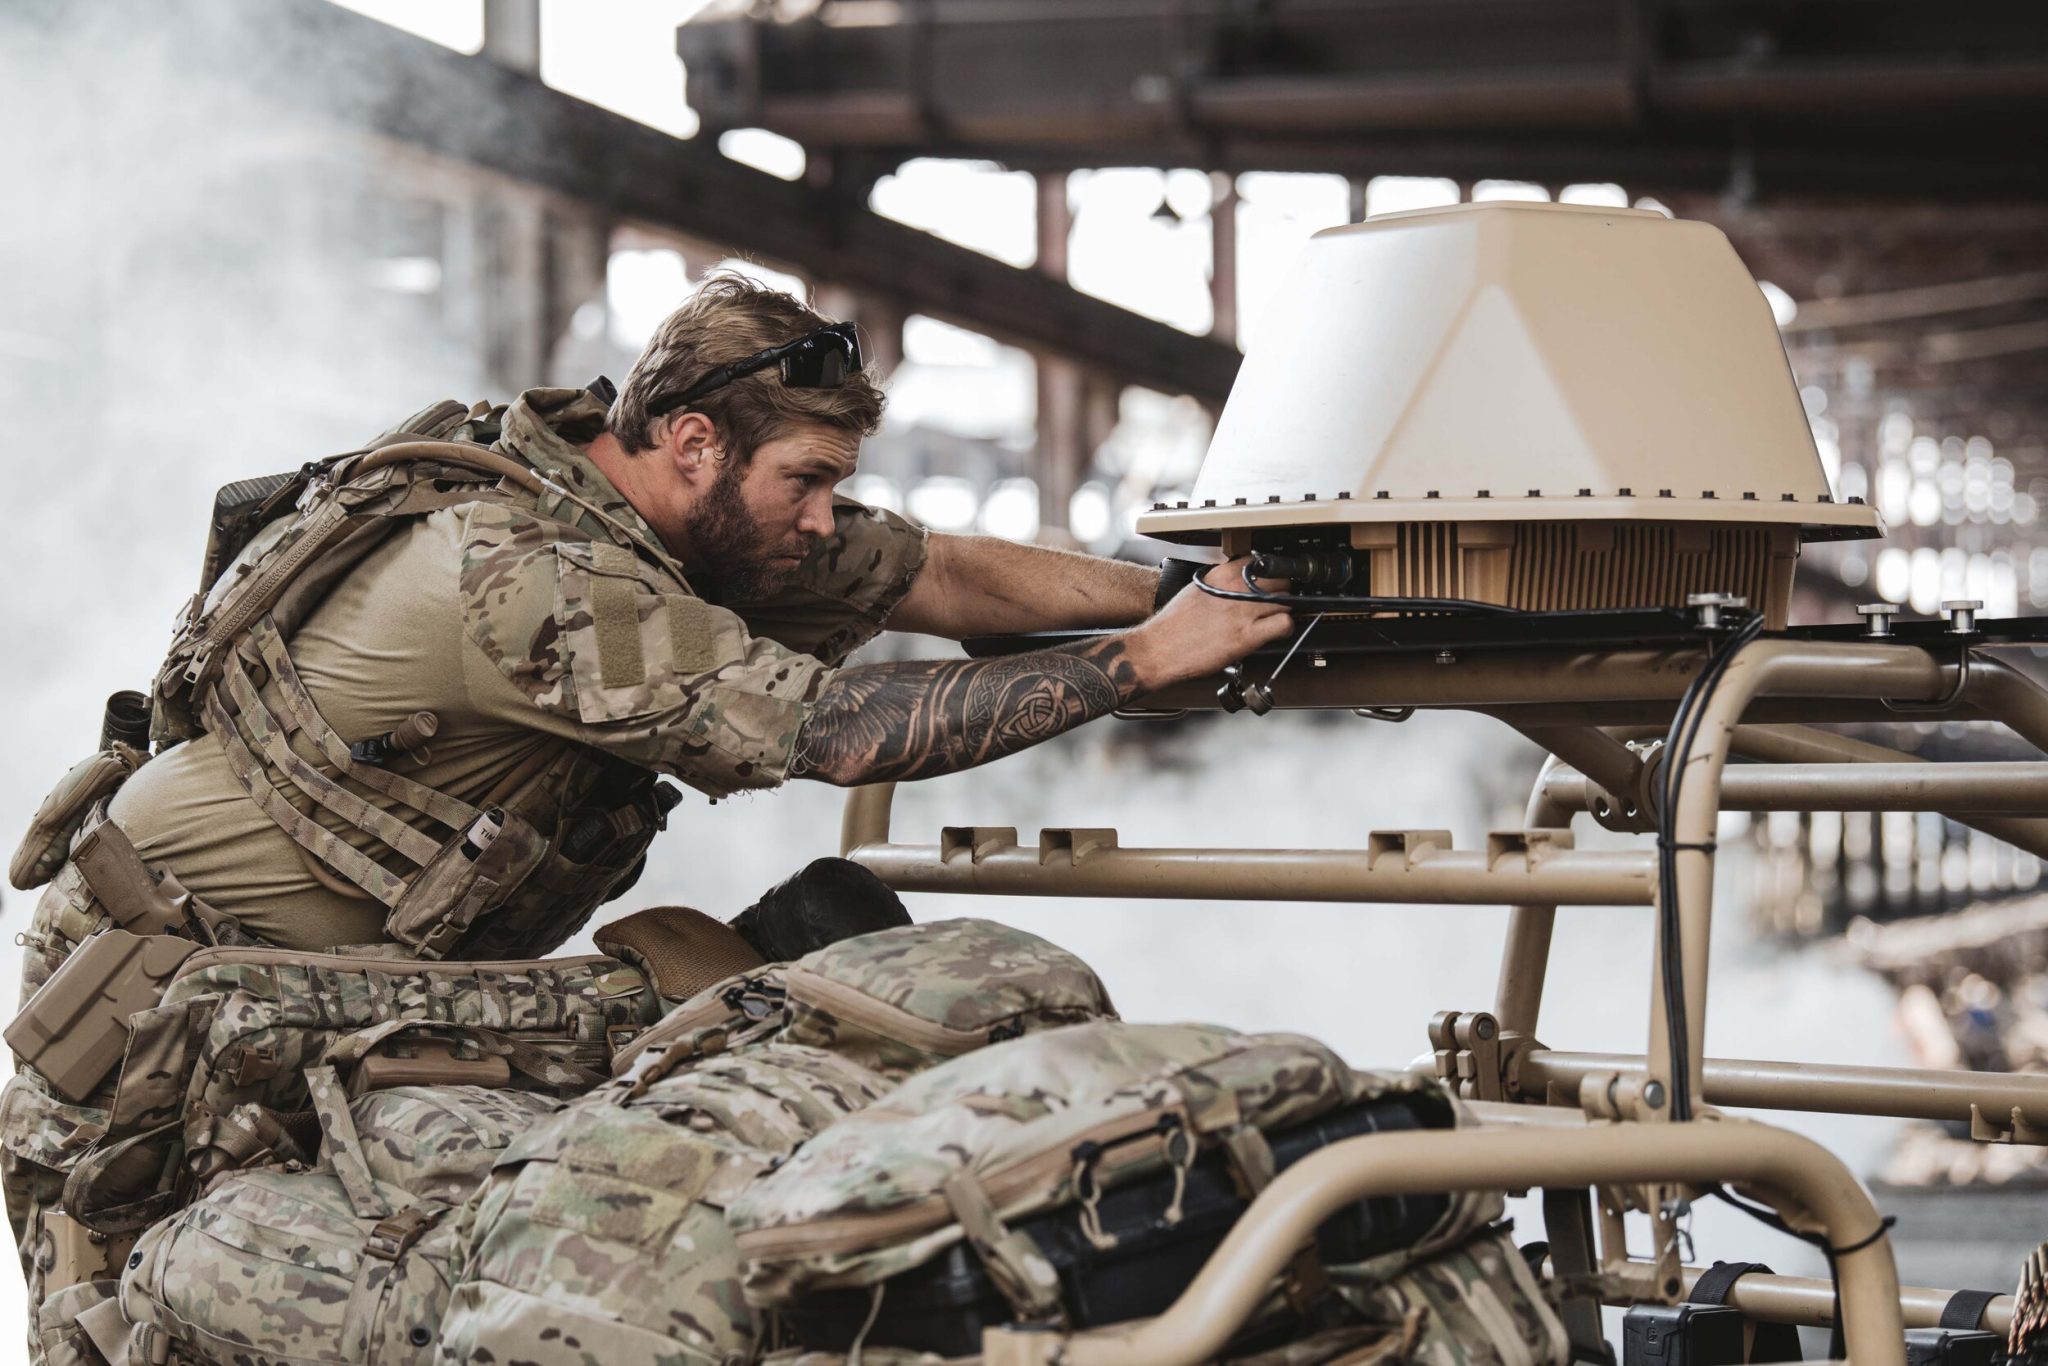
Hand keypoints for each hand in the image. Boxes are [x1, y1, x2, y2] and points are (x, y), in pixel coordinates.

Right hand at [1120, 557, 1294, 689]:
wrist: (1159, 649)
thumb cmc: (1173, 625)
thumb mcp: (1195, 589)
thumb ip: (1220, 583)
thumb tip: (1238, 583)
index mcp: (1222, 574)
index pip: (1261, 561)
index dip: (1270, 572)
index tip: (1271, 581)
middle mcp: (1235, 588)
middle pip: (1279, 579)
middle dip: (1281, 590)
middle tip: (1276, 601)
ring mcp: (1243, 611)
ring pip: (1285, 600)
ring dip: (1285, 609)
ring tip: (1275, 617)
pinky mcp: (1247, 635)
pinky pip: (1284, 623)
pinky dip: (1286, 627)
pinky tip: (1278, 632)